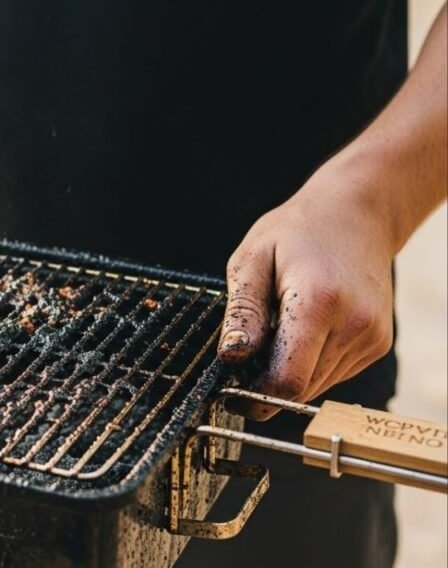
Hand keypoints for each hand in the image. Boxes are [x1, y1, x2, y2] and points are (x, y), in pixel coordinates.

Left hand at [217, 165, 395, 419]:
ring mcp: (371, 337)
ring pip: (318, 386)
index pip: (288, 379)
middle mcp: (354, 325)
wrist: (358, 214)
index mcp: (318, 303)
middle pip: (301, 389)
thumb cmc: (296, 232)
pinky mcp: (378, 343)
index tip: (231, 393)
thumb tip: (232, 356)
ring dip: (290, 374)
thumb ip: (242, 312)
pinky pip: (334, 374)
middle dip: (268, 384)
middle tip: (246, 360)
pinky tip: (302, 333)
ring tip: (276, 334)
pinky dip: (311, 365)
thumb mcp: (252, 260)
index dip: (256, 396)